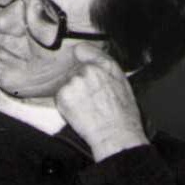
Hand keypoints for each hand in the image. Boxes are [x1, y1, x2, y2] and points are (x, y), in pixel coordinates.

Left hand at [53, 42, 148, 158]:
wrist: (115, 135)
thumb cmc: (123, 114)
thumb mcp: (122, 83)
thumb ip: (105, 66)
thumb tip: (88, 54)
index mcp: (105, 66)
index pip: (82, 49)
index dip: (80, 56)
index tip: (79, 60)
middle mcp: (88, 71)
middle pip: (74, 69)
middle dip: (78, 79)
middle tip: (92, 97)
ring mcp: (73, 82)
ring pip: (67, 83)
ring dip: (73, 92)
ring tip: (88, 106)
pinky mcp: (62, 95)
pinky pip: (61, 95)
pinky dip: (66, 102)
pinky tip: (80, 111)